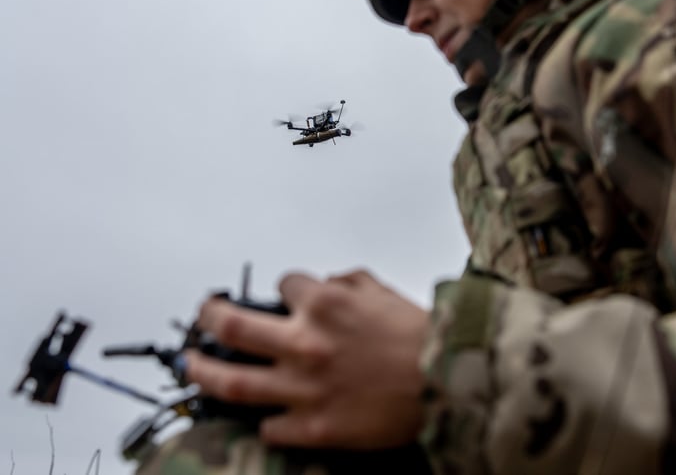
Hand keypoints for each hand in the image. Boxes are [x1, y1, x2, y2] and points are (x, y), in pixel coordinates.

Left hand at [183, 269, 428, 449]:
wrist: (449, 383)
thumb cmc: (423, 338)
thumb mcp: (386, 293)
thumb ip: (351, 282)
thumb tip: (328, 281)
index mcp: (326, 305)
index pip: (284, 285)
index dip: (285, 289)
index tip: (284, 295)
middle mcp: (306, 343)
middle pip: (232, 327)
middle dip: (210, 317)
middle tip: (203, 316)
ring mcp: (304, 388)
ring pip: (232, 382)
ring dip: (204, 372)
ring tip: (192, 366)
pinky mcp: (313, 427)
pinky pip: (272, 427)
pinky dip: (266, 422)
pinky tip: (265, 418)